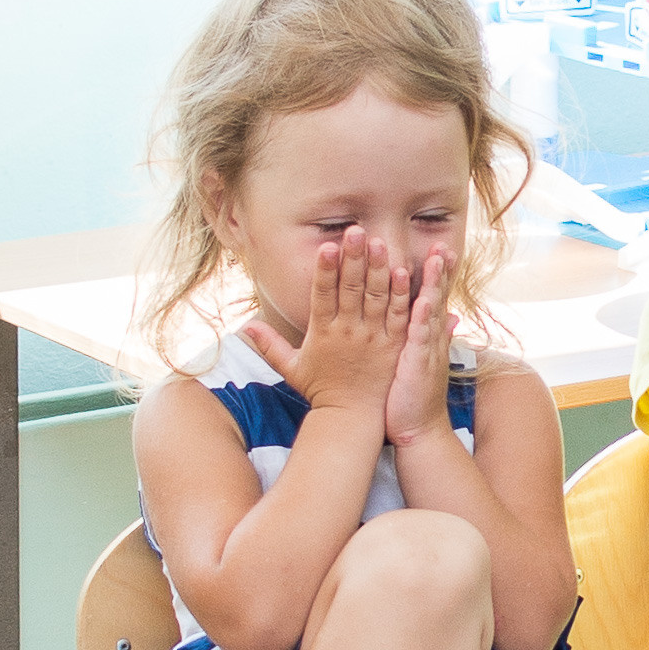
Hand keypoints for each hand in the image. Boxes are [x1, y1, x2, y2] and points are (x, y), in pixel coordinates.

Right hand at [244, 226, 408, 412]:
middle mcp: (348, 332)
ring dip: (378, 269)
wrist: (353, 419)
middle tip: (356, 230)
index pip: (322, 294)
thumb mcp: (292, 368)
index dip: (325, 270)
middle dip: (353, 258)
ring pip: (376, 297)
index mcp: (322, 333)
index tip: (327, 246)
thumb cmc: (322, 391)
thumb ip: (271, 345)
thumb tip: (245, 326)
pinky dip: (401, 295)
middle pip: (351, 289)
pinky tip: (403, 273)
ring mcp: (373, 338)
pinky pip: (398, 316)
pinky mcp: (394, 345)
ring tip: (379, 242)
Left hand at [384, 244, 459, 446]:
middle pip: (438, 297)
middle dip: (441, 271)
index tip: (439, 249)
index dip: (438, 275)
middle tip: (443, 243)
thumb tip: (448, 316)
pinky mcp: (419, 364)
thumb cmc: (411, 396)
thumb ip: (430, 336)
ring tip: (437, 259)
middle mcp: (433, 339)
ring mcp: (428, 350)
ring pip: (432, 311)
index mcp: (428, 337)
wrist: (418, 430)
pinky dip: (422, 317)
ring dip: (434, 284)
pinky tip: (422, 299)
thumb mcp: (421, 361)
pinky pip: (420, 336)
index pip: (435, 298)